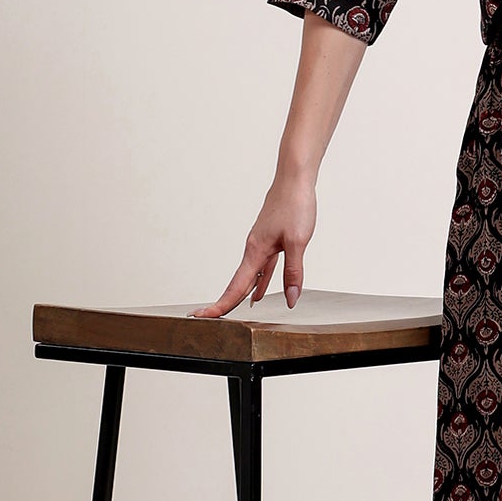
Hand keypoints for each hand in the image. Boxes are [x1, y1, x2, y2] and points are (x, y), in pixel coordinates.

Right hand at [191, 167, 317, 317]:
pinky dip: (259, 283)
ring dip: (240, 296)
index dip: (221, 305)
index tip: (203, 318)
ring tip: (229, 313)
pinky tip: (258, 294)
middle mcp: (254, 250)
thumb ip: (293, 272)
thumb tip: (291, 299)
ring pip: (249, 278)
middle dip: (224, 303)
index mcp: (255, 251)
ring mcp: (261, 246)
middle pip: (237, 285)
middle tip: (207, 320)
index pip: (236, 287)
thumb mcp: (298, 242)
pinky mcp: (271, 242)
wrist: (295, 180)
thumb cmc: (295, 205)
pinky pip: (262, 269)